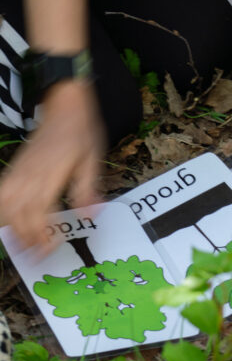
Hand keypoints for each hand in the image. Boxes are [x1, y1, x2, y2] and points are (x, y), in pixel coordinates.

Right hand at [0, 81, 104, 252]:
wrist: (64, 105)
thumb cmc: (81, 132)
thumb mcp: (92, 159)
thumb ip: (88, 189)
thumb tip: (91, 215)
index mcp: (51, 174)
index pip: (40, 212)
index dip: (42, 234)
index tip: (50, 247)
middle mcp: (30, 175)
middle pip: (19, 214)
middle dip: (26, 239)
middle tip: (39, 255)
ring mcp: (19, 172)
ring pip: (4, 205)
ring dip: (11, 227)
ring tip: (23, 244)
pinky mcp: (14, 169)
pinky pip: (0, 194)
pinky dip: (1, 210)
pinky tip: (8, 221)